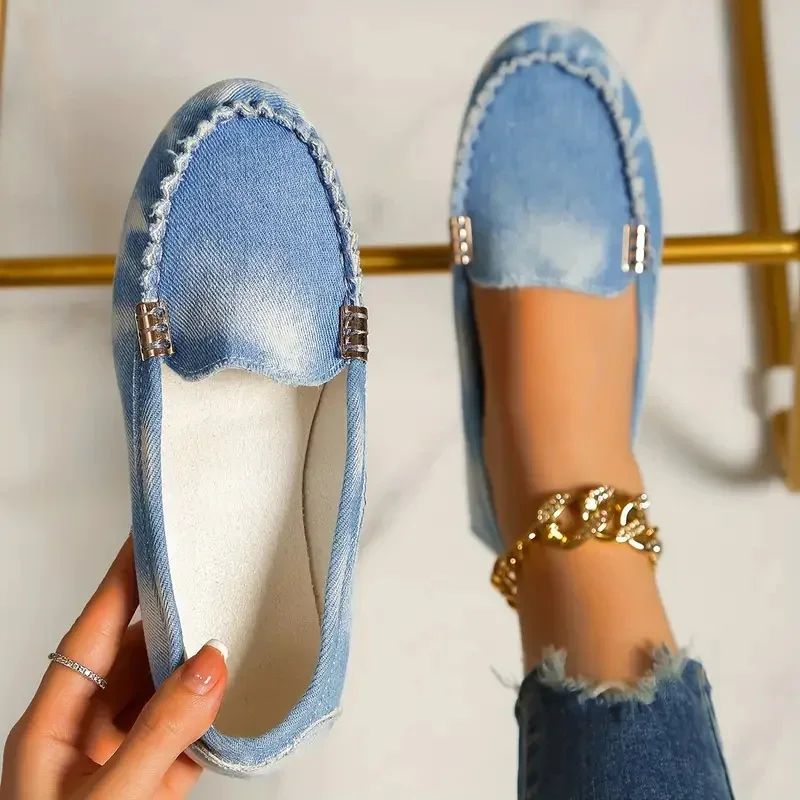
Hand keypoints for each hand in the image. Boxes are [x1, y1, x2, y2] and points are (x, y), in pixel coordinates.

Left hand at [1, 538, 227, 798]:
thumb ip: (158, 734)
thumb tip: (210, 665)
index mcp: (53, 728)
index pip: (92, 633)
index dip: (122, 581)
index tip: (149, 536)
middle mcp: (86, 736)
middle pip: (135, 658)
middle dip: (176, 625)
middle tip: (215, 585)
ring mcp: (120, 760)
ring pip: (166, 694)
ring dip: (200, 676)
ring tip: (236, 644)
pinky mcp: (152, 786)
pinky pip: (189, 736)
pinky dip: (215, 722)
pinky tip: (235, 708)